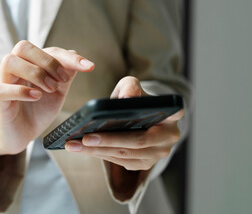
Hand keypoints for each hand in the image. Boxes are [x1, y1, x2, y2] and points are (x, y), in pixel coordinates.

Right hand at [0, 41, 94, 158]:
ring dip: (35, 73)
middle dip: (48, 61)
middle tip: (63, 79)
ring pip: (10, 61)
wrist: (23, 133)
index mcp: (32, 64)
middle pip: (24, 47)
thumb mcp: (58, 92)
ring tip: (50, 89)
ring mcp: (6, 83)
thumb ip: (66, 75)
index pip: (49, 50)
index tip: (89, 66)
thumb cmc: (38, 110)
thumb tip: (75, 54)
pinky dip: (21, 91)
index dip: (70, 57)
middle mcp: (17, 69)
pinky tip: (37, 96)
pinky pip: (1, 89)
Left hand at [65, 76, 182, 170]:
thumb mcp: (131, 87)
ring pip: (127, 154)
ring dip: (99, 151)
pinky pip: (123, 162)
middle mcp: (170, 136)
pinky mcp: (146, 164)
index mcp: (172, 114)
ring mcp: (159, 153)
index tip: (142, 110)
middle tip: (84, 138)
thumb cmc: (134, 100)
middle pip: (139, 140)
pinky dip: (103, 155)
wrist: (138, 117)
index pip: (175, 111)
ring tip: (76, 144)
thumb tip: (127, 98)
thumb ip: (130, 87)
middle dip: (109, 140)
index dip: (167, 112)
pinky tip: (86, 149)